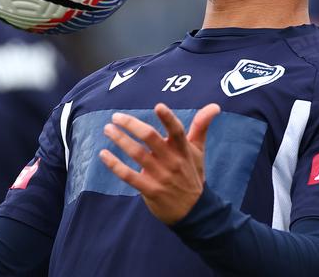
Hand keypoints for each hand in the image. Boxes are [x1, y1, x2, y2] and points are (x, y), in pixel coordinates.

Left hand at [100, 103, 219, 223]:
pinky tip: (103, 154)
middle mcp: (172, 161)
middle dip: (132, 125)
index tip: (158, 106)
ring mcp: (160, 176)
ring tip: (108, 130)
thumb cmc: (193, 174)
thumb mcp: (199, 151)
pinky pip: (128, 175)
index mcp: (183, 149)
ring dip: (120, 140)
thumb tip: (215, 106)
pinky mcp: (149, 189)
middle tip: (116, 117)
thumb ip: (201, 126)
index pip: (177, 131)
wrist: (194, 211)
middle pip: (150, 138)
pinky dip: (114, 165)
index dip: (168, 118)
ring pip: (137, 154)